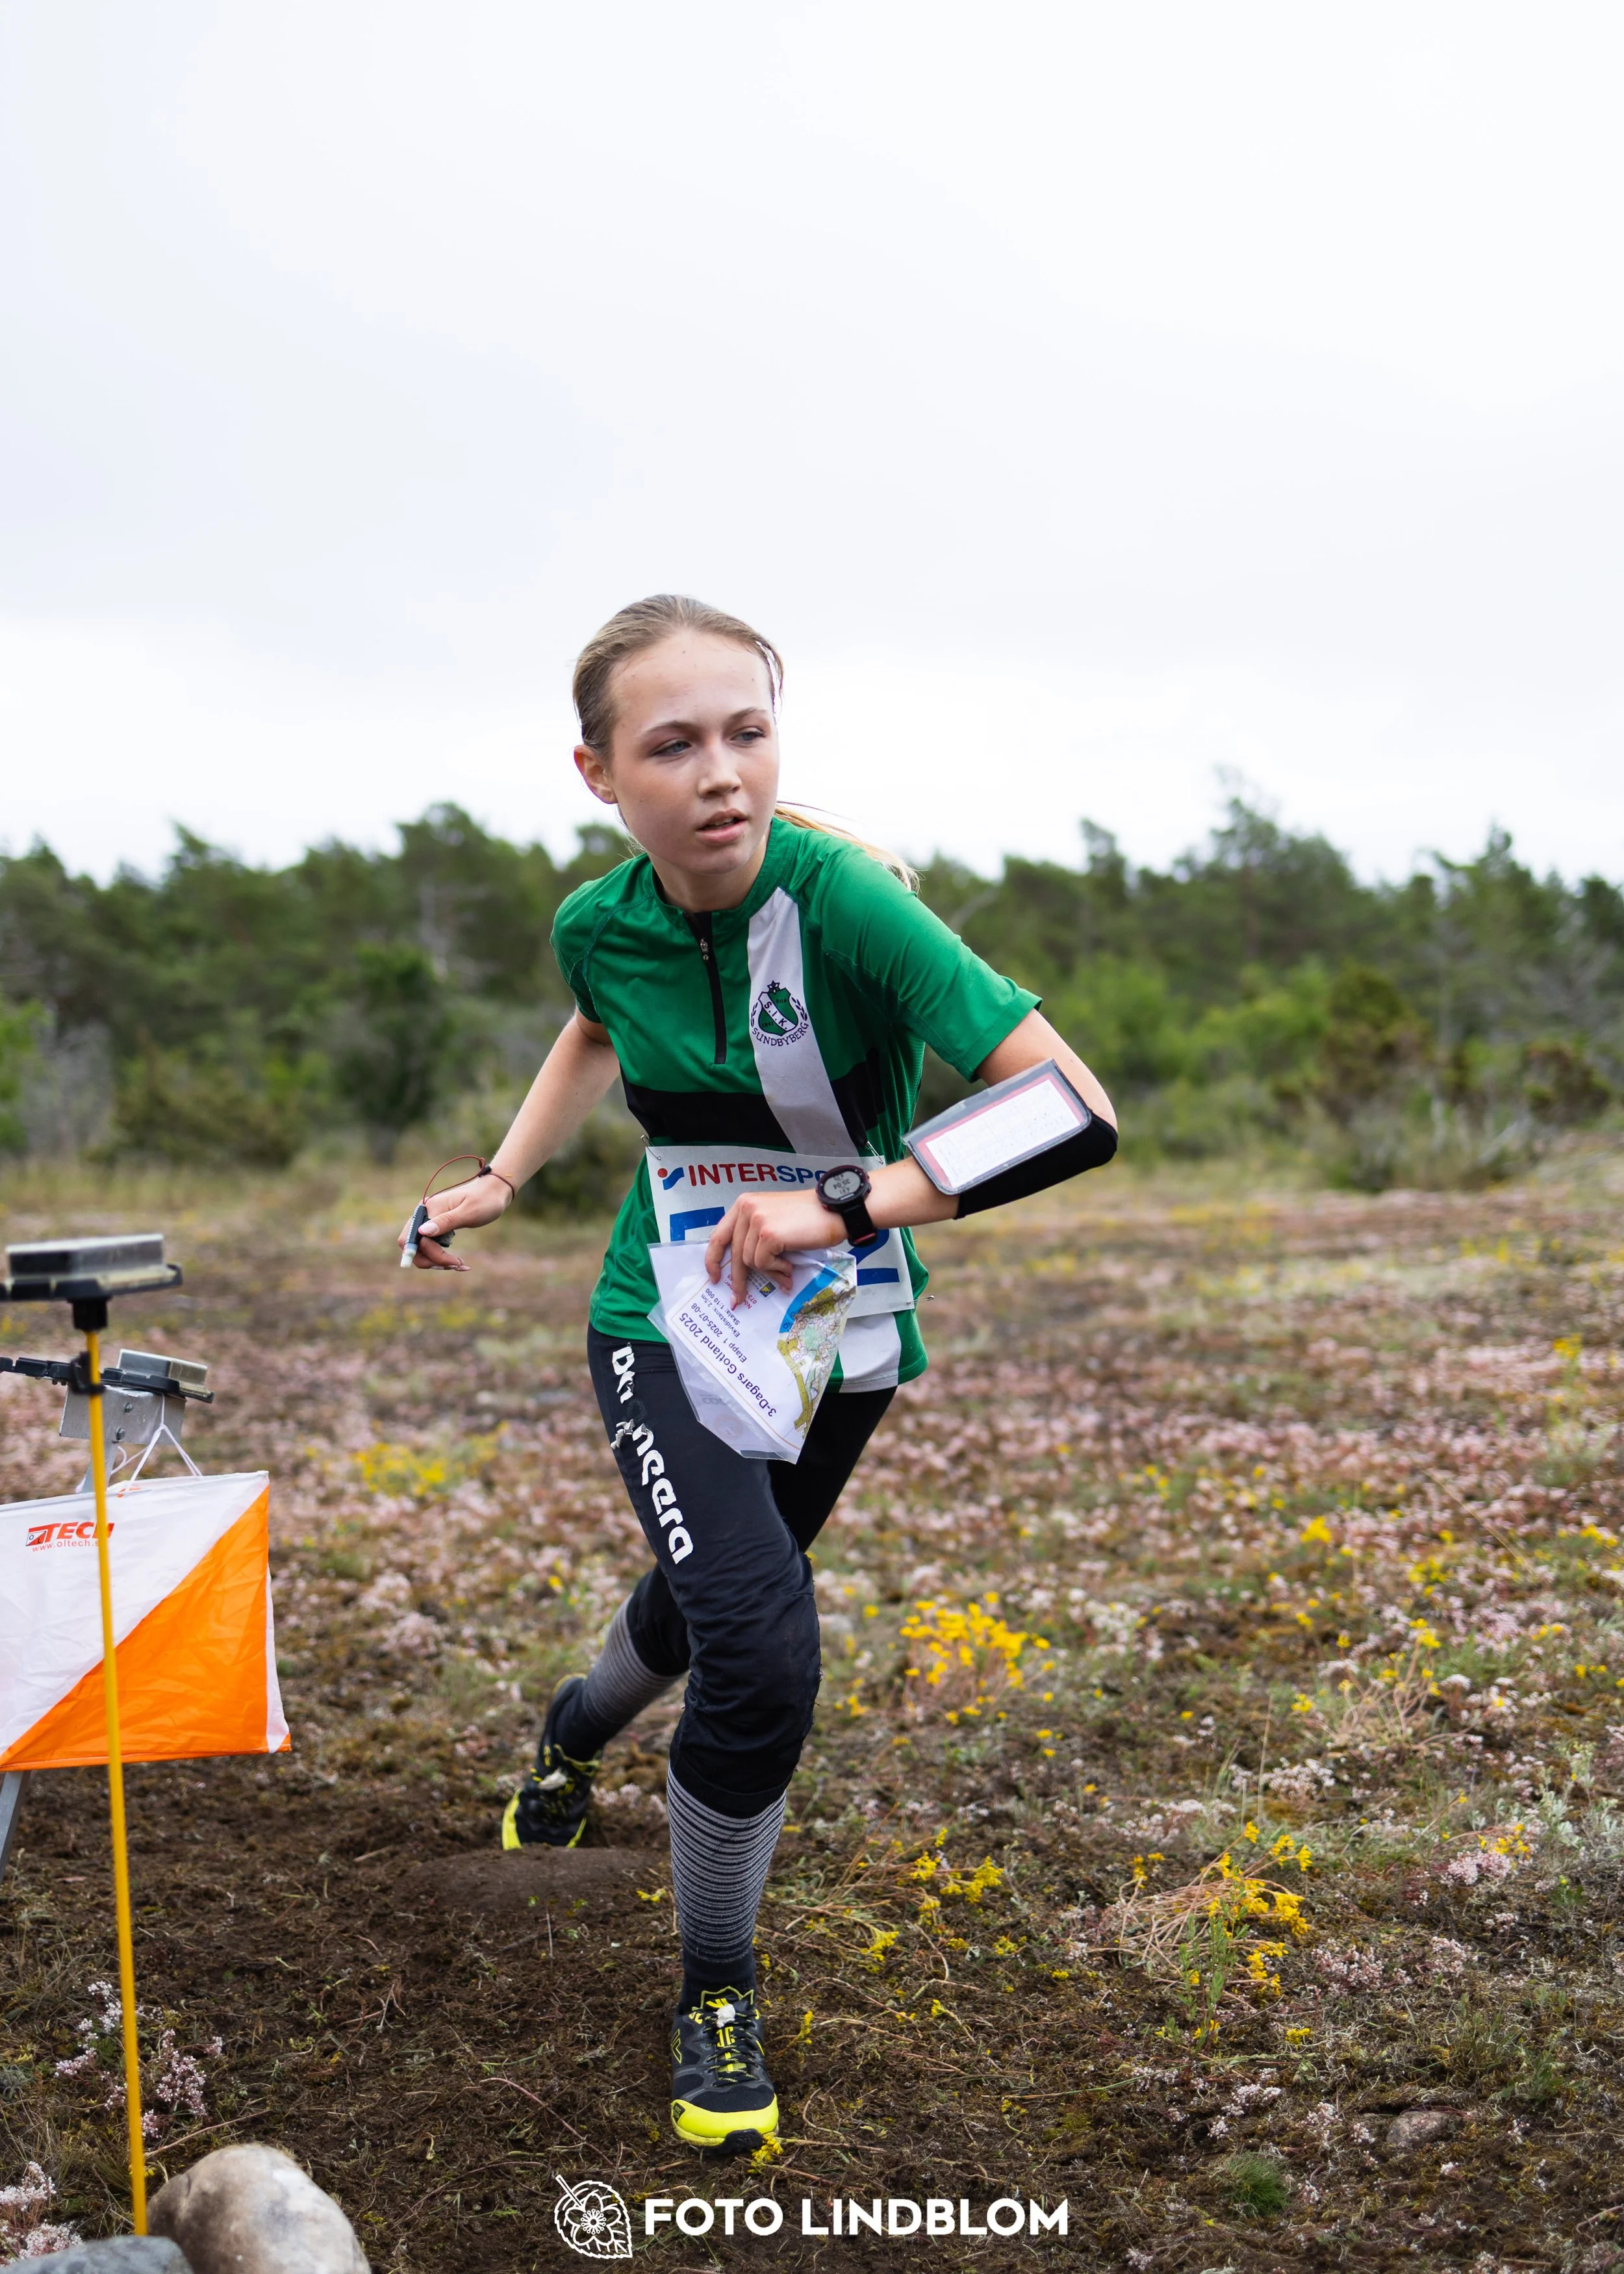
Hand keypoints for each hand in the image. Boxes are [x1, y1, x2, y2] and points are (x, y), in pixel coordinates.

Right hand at [396, 1173, 511, 1271]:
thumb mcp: (469, 1212)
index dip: (427, 1254)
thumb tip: (422, 1232)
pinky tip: (458, 1262)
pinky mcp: (436, 1227)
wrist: (494, 1192)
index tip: (451, 1262)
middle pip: (413, 1247)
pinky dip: (441, 1257)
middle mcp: (424, 1214)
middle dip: (431, 1261)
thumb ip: (445, 1222)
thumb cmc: (485, 1200)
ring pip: (421, 1250)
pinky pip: (431, 1247)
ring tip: (459, 1264)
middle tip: (456, 1265)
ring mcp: (429, 1221)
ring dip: (437, 1261)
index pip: (413, 1238)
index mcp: (429, 1209)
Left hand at [704, 1187, 846, 1304]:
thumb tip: (746, 1269)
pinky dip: (777, 1269)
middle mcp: (747, 1208)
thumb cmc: (811, 1217)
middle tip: (739, 1298)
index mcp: (745, 1203)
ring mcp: (757, 1220)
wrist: (836, 1210)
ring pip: (750, 1261)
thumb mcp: (775, 1221)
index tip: (714, 1276)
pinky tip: (790, 1265)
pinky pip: (763, 1263)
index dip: (713, 1259)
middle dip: (738, 1279)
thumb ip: (756, 1237)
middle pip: (734, 1253)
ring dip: (770, 1271)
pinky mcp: (768, 1234)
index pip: (719, 1235)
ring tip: (787, 1270)